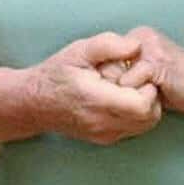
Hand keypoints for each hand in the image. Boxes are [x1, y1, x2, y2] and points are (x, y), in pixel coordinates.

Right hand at [22, 32, 161, 144]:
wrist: (33, 103)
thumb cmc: (56, 74)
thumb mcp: (79, 50)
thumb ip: (109, 45)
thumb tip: (137, 46)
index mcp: (97, 101)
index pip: (142, 105)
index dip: (147, 87)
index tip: (135, 73)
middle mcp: (102, 124)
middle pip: (150, 117)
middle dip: (150, 96)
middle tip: (134, 80)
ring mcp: (104, 135)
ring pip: (145, 125)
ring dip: (145, 106)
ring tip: (128, 89)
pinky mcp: (105, 139)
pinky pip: (134, 129)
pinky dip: (136, 114)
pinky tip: (121, 99)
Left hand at [110, 25, 183, 120]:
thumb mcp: (150, 76)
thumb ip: (129, 74)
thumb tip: (99, 86)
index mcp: (138, 38)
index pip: (102, 58)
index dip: (105, 81)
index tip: (116, 94)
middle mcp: (141, 37)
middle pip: (103, 66)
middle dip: (110, 87)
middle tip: (130, 98)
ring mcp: (149, 48)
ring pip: (113, 76)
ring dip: (123, 94)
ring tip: (146, 98)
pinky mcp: (157, 62)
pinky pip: (128, 82)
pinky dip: (135, 97)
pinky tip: (156, 100)